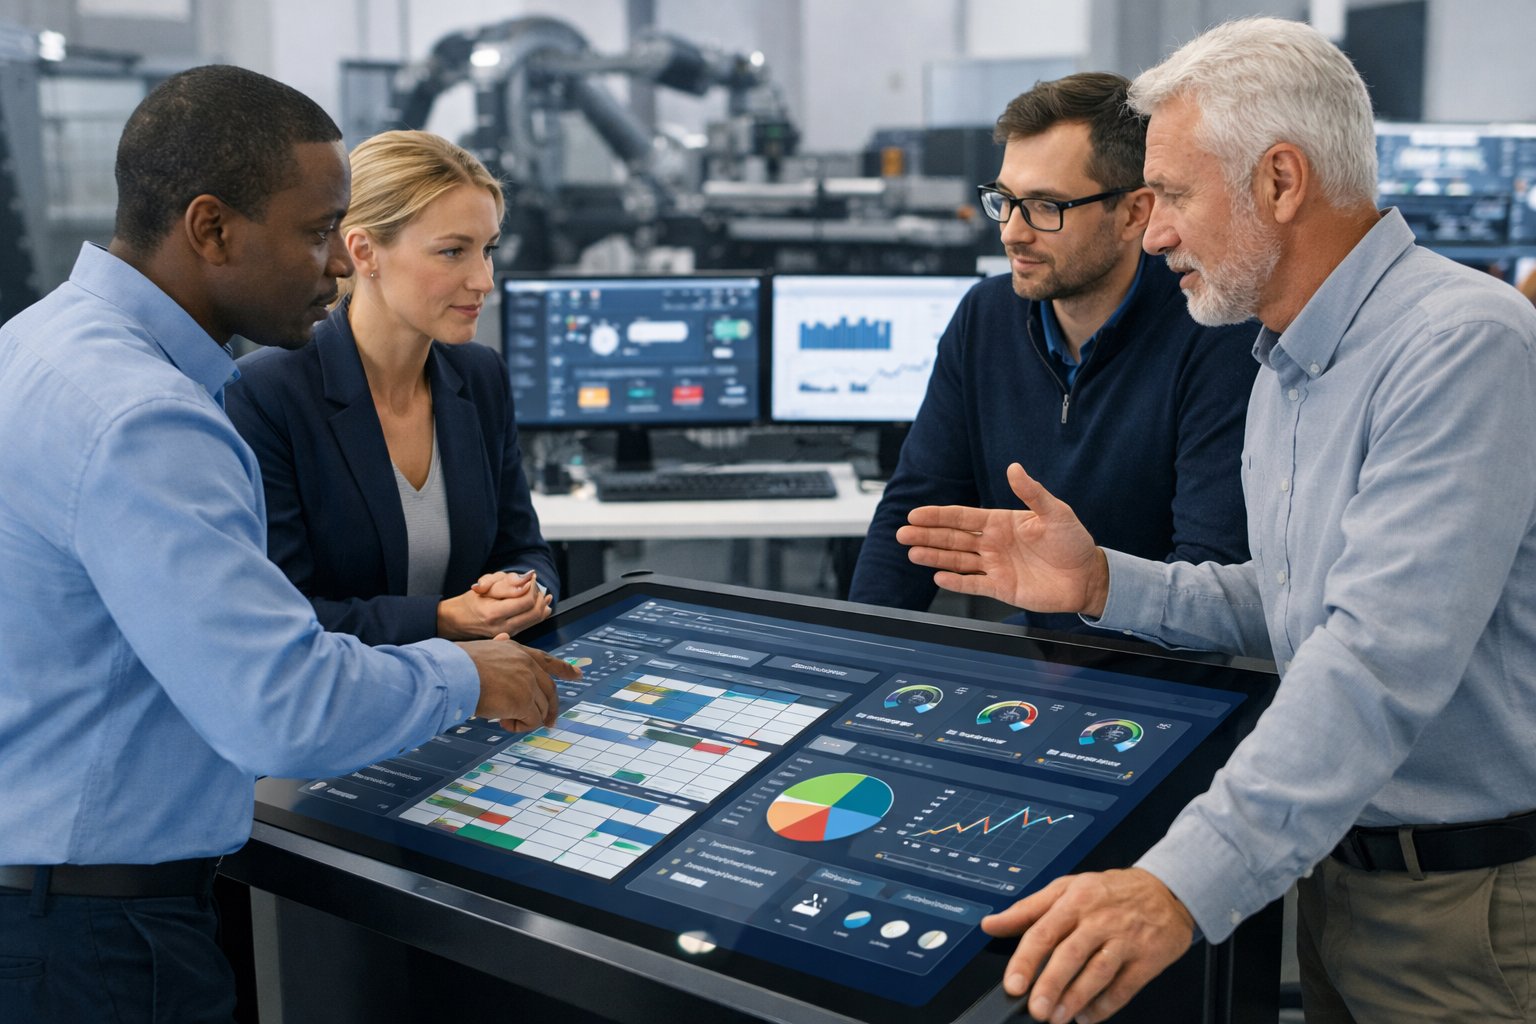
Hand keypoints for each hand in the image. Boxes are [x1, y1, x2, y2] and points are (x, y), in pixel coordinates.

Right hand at [437, 571, 552, 639]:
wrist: (456, 620)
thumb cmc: (470, 601)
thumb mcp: (486, 585)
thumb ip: (507, 583)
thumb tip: (528, 579)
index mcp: (494, 613)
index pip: (526, 600)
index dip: (532, 586)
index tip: (530, 577)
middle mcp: (502, 627)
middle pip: (535, 611)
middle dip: (539, 594)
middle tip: (534, 584)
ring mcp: (507, 634)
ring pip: (536, 619)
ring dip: (541, 603)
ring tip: (540, 591)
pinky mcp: (510, 635)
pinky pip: (531, 624)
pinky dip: (540, 612)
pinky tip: (544, 604)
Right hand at [457, 636, 581, 731]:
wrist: (451, 673)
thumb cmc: (457, 665)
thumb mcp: (483, 651)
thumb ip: (499, 654)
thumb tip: (503, 647)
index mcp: (517, 650)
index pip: (547, 660)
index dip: (564, 669)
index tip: (579, 675)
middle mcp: (526, 664)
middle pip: (550, 690)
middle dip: (551, 709)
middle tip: (550, 723)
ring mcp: (527, 682)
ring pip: (541, 709)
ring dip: (526, 719)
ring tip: (505, 720)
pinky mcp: (524, 700)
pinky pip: (532, 721)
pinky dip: (520, 727)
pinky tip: (504, 723)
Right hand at [896, 463, 1109, 616]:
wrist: (1087, 576)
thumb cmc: (1074, 542)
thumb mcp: (1056, 512)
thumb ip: (1032, 493)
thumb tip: (1014, 468)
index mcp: (1001, 522)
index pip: (963, 518)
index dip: (939, 516)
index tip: (916, 514)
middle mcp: (993, 544)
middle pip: (953, 538)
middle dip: (927, 535)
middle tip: (902, 533)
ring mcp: (995, 566)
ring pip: (957, 560)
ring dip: (934, 556)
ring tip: (912, 552)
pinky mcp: (1001, 587)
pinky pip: (973, 584)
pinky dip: (956, 582)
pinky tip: (938, 576)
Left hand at [981, 868, 1193, 1023]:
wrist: (1165, 891)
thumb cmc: (1110, 892)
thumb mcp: (1066, 888)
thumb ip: (1027, 910)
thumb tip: (990, 924)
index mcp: (1074, 900)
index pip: (1044, 931)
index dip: (1026, 960)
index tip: (1013, 984)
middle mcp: (1099, 919)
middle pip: (1070, 954)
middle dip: (1050, 985)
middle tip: (1036, 1009)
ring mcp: (1125, 938)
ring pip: (1098, 971)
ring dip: (1076, 998)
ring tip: (1058, 1017)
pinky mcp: (1147, 958)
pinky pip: (1124, 986)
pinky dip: (1105, 1005)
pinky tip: (1088, 1016)